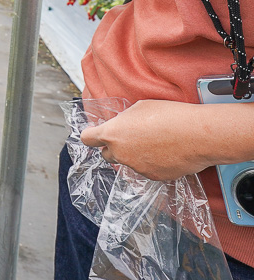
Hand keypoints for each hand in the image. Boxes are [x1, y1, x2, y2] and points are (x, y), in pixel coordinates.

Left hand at [80, 99, 211, 181]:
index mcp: (112, 133)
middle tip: (129, 138)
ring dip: (135, 155)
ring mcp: (136, 167)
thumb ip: (124, 119)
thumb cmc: (170, 115)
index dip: (90, 136)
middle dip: (113, 147)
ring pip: (129, 162)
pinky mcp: (153, 177)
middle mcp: (120, 153)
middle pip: (106, 154)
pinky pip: (147, 170)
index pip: (87, 138)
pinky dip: (152, 163)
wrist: (198, 135)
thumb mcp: (139, 107)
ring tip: (156, 142)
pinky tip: (166, 152)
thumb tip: (123, 125)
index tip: (94, 134)